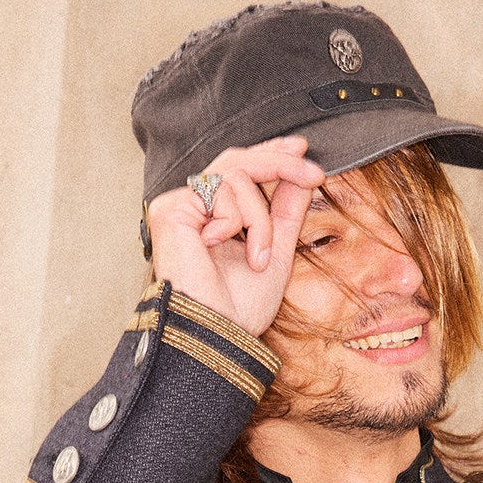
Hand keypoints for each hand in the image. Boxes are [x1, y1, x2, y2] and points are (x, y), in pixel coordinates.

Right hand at [145, 136, 323, 336]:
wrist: (217, 332)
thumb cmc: (239, 309)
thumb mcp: (277, 253)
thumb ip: (286, 213)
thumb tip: (303, 175)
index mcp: (216, 217)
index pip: (240, 170)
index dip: (270, 153)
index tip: (302, 149)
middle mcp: (195, 208)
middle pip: (238, 160)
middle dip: (279, 163)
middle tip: (312, 174)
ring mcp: (180, 206)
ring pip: (236, 176)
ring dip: (260, 218)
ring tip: (258, 257)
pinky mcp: (171, 208)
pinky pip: (220, 190)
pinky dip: (236, 220)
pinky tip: (219, 247)